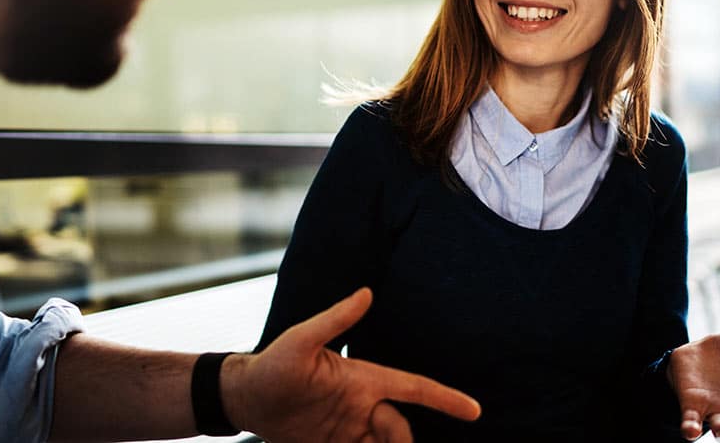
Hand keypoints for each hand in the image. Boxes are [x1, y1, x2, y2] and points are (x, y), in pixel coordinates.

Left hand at [223, 288, 480, 442]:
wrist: (244, 399)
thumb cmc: (272, 364)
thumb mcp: (301, 340)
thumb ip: (335, 320)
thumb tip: (366, 292)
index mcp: (364, 380)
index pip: (414, 388)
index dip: (446, 399)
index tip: (475, 411)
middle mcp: (364, 405)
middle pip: (400, 429)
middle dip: (399, 442)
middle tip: (368, 442)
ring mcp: (351, 429)